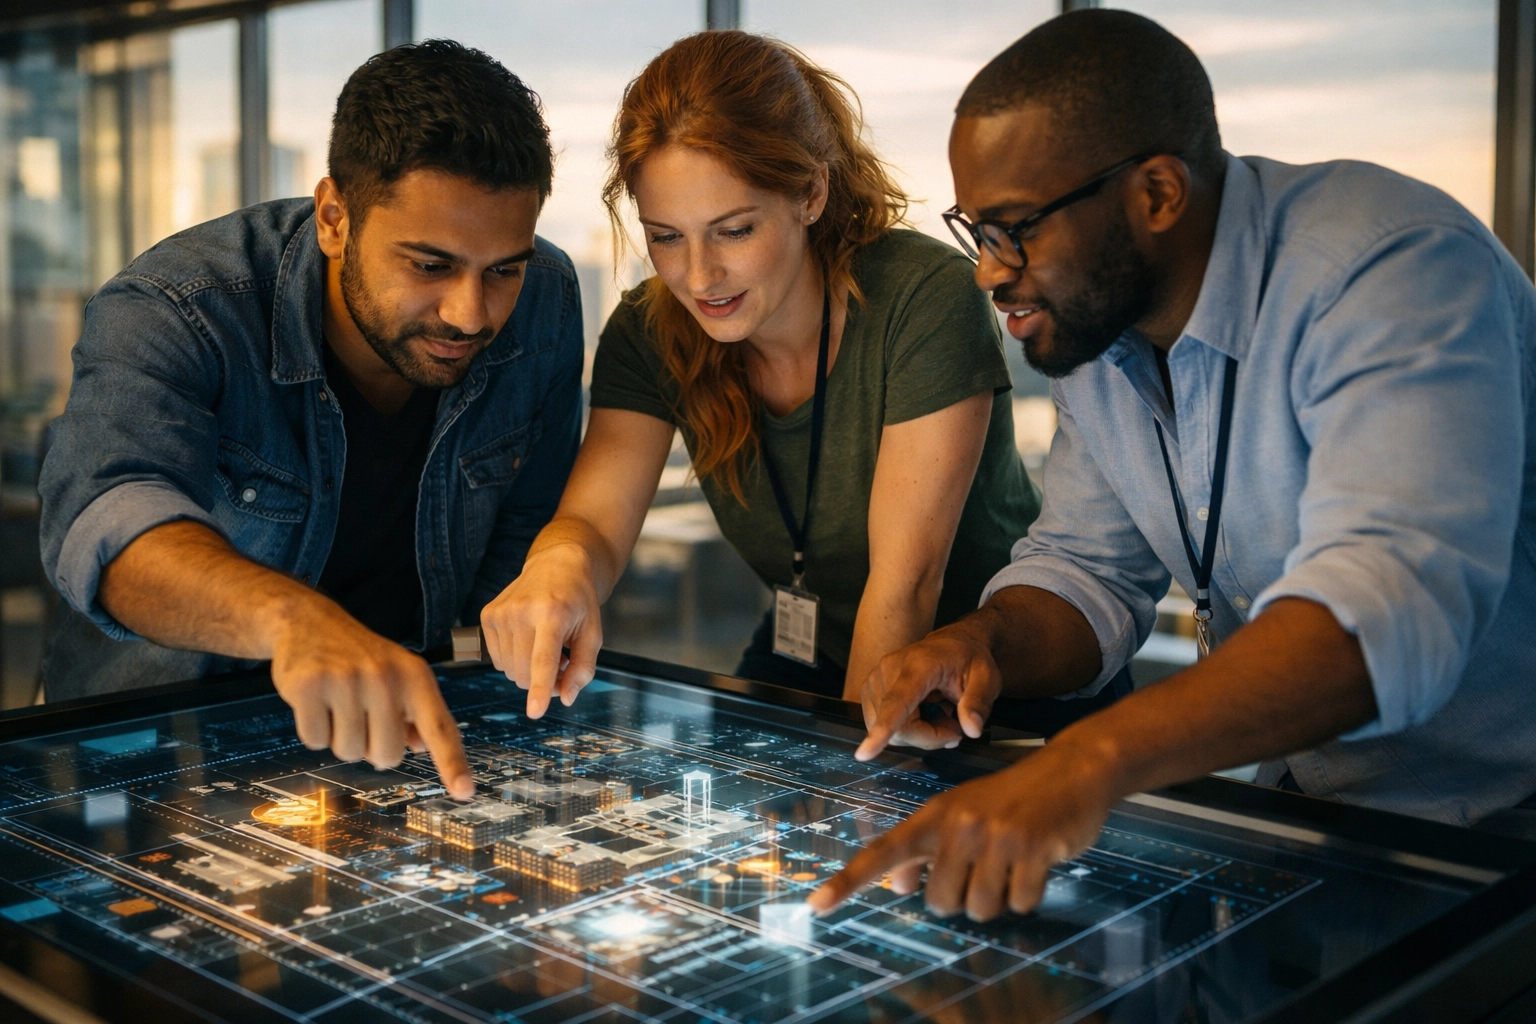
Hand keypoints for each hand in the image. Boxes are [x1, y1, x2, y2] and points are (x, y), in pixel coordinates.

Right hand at [271, 603, 472, 799]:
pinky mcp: (310, 685)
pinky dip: (313, 730)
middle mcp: (386, 678)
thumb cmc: (362, 657)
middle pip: (387, 756)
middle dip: (371, 747)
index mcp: (416, 678)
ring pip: (348, 752)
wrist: (310, 621)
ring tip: (337, 702)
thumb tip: (422, 746)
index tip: (466, 792)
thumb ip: (416, 713)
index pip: (440, 728)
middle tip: (361, 714)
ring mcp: (347, 680)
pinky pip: (315, 741)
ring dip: (340, 738)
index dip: (453, 763)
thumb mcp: (399, 676)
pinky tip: (315, 701)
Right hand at [479, 543, 602, 718]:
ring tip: (545, 644)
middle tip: (562, 658)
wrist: (556, 566)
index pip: (544, 659)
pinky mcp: (487, 615)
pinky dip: (514, 659)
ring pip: (510, 671)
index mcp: (553, 613)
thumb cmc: (578, 603)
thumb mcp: (593, 633)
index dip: (541, 689)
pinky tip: (528, 639)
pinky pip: (498, 660)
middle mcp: (522, 611)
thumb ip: (583, 668)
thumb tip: (566, 698)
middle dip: (543, 679)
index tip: (535, 712)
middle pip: (525, 674)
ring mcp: (500, 612)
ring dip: (528, 669)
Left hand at [807, 739, 1115, 920]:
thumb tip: (898, 886)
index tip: (817, 905)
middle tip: (987, 865)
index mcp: (935, 815)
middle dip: (964, 895)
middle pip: (939, 901)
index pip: (883, 853)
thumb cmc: (1011, 799)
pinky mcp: (1032, 849)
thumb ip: (926, 850)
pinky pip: (1020, 904)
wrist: (1071, 770)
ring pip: (980, 909)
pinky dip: (1030, 893)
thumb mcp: (962, 815)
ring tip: (1013, 862)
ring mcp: (996, 836)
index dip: (848, 882)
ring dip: (999, 897)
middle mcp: (958, 824)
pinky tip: (1038, 861)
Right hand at [855, 623, 1001, 760]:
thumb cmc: (968, 658)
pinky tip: (923, 714)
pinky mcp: (871, 689)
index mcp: (919, 665)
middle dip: (929, 737)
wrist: (953, 643)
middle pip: (899, 728)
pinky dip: (906, 729)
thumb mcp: (986, 678)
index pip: (898, 701)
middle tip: (954, 726)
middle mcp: (890, 669)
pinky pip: (884, 726)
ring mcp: (876, 679)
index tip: (865, 753)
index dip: (884, 728)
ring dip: (918, 734)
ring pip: (892, 732)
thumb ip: (978, 703)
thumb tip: (972, 730)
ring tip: (939, 715)